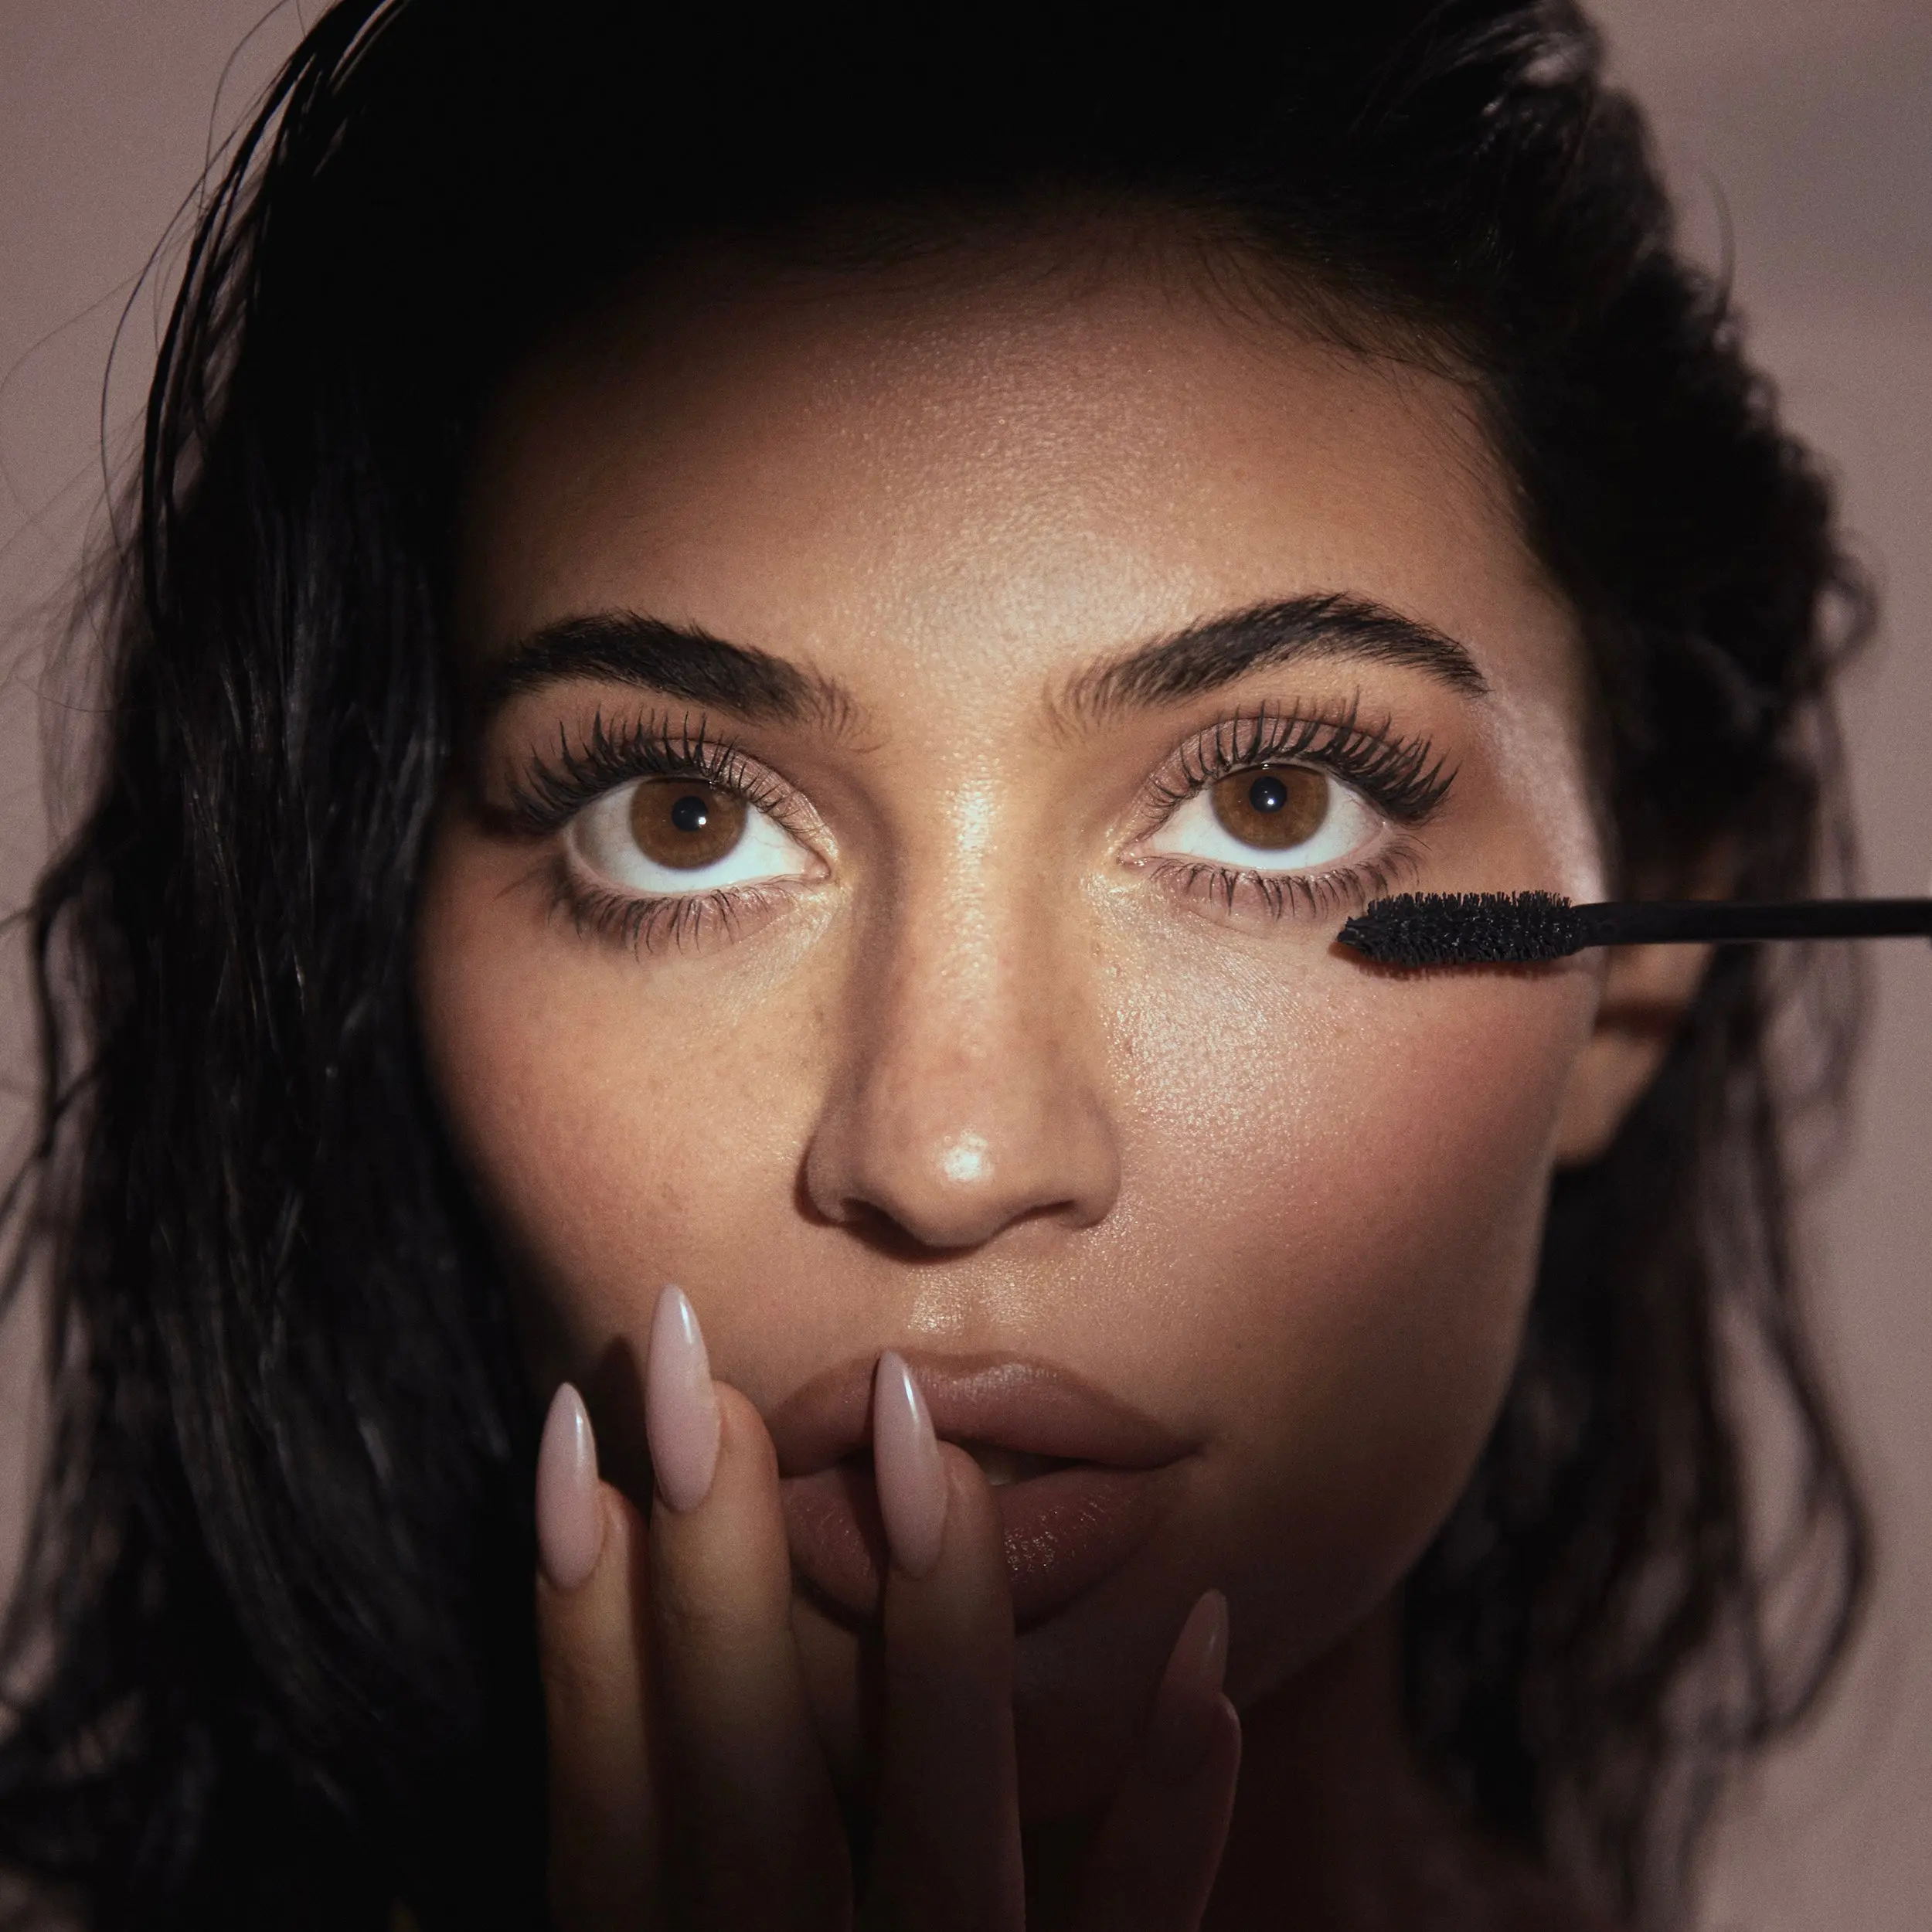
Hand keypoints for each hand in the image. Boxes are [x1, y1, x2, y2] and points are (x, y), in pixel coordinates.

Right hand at [535, 1287, 1239, 1929]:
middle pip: (743, 1782)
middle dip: (713, 1566)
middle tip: (700, 1370)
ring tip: (926, 1434)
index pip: (602, 1808)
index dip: (576, 1626)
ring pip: (934, 1829)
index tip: (568, 1439)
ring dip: (931, 1626)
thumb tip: (398, 1881)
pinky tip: (1207, 1641)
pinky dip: (1173, 1805)